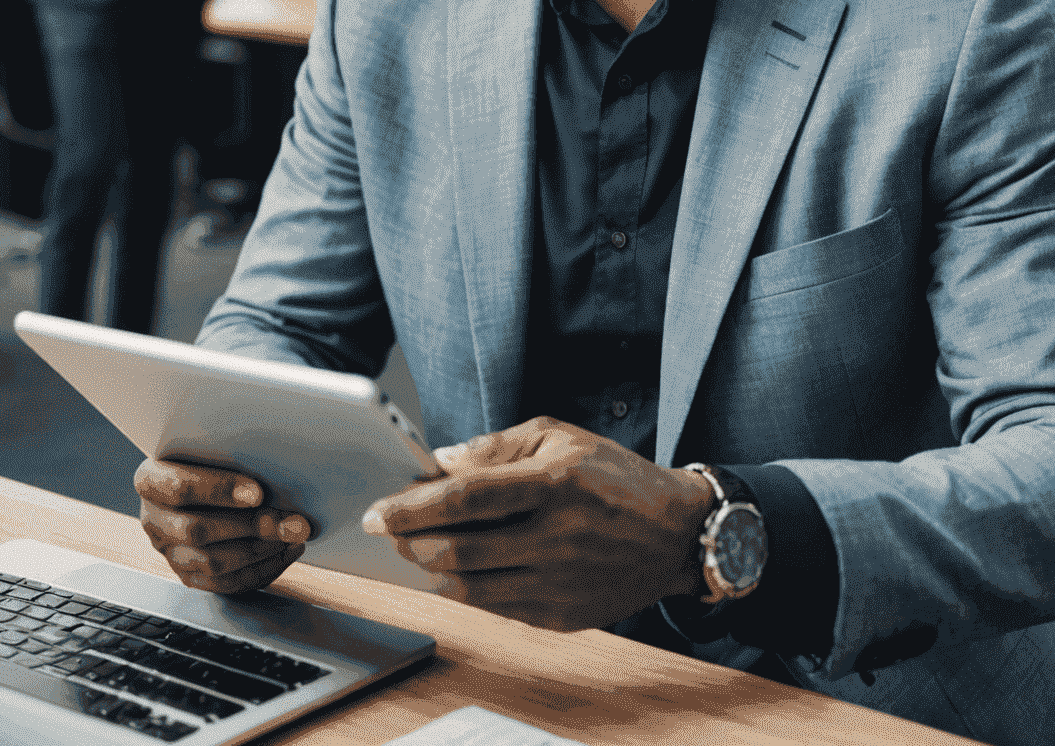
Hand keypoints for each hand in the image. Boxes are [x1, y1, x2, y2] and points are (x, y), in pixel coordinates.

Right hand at [135, 458, 309, 593]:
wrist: (201, 482)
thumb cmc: (211, 457)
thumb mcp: (213, 446)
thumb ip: (233, 452)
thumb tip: (280, 462)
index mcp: (151, 480)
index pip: (179, 487)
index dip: (219, 490)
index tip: (258, 492)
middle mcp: (154, 519)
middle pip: (198, 530)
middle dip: (252, 526)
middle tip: (293, 522)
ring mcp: (169, 552)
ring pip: (212, 563)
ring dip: (261, 551)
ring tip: (293, 535)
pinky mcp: (188, 576)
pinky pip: (224, 584)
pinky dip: (261, 570)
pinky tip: (286, 552)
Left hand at [361, 418, 714, 630]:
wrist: (675, 534)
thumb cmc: (616, 478)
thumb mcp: (561, 438)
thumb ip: (498, 447)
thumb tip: (443, 461)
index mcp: (553, 483)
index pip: (466, 498)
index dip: (413, 506)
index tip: (379, 510)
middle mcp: (554, 536)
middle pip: (458, 549)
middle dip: (410, 542)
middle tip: (390, 530)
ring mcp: (557, 581)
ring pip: (468, 587)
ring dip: (430, 569)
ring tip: (417, 548)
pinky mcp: (559, 616)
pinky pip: (493, 608)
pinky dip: (464, 590)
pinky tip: (455, 571)